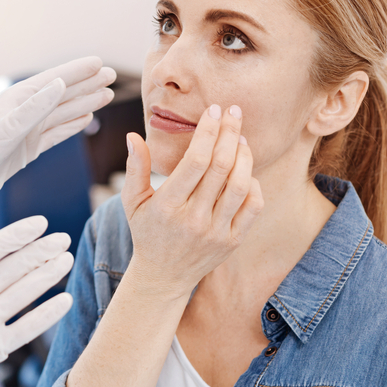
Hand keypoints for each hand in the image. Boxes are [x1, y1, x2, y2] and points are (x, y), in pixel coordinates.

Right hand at [0, 216, 74, 386]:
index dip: (19, 234)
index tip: (40, 224)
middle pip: (14, 266)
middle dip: (42, 249)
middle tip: (63, 239)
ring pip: (25, 292)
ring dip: (49, 273)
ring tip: (66, 260)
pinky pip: (27, 327)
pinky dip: (49, 312)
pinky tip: (64, 299)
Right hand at [121, 104, 262, 299]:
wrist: (163, 276)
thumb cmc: (146, 231)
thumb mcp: (132, 201)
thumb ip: (136, 167)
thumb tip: (134, 135)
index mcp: (167, 205)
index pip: (195, 161)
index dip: (208, 131)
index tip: (213, 111)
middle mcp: (193, 219)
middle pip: (221, 167)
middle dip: (229, 133)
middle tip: (233, 112)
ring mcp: (216, 232)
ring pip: (240, 184)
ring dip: (244, 155)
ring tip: (240, 137)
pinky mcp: (232, 241)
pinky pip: (253, 206)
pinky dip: (254, 183)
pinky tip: (246, 169)